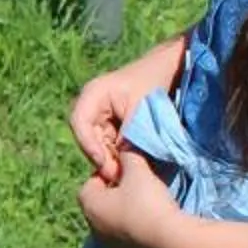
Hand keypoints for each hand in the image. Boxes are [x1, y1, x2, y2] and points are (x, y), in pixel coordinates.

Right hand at [68, 68, 149, 185]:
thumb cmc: (154, 85)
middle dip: (101, 158)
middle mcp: (89, 105)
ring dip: (109, 159)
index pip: (80, 122)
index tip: (103, 162)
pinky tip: (126, 164)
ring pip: (96, 146)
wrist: (167, 72)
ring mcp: (97, 116)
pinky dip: (115, 155)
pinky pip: (106, 146)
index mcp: (93, 93)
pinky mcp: (107, 126)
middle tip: (117, 175)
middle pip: (86, 138)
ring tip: (124, 172)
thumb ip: (128, 138)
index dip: (88, 145)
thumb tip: (118, 168)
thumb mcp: (141, 112)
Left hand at [76, 147, 180, 247]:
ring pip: (113, 228)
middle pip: (100, 207)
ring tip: (148, 210)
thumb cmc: (149, 202)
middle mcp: (94, 230)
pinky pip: (127, 245)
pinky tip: (153, 229)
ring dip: (125, 218)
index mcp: (90, 206)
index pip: (90, 184)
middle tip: (138, 191)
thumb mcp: (139, 171)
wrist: (171, 242)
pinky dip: (136, 237)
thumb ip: (129, 154)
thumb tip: (125, 144)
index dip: (108, 176)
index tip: (127, 174)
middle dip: (115, 198)